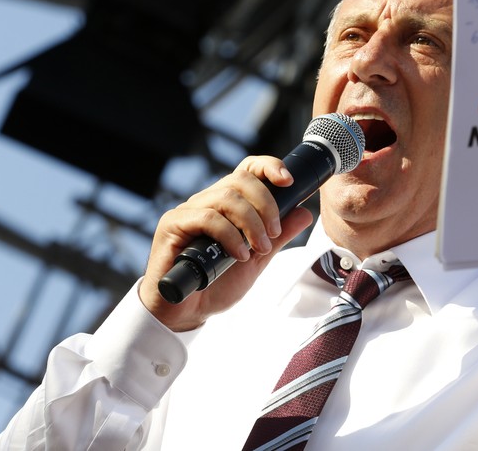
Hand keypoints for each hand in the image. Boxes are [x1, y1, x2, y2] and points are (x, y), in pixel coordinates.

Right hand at [139, 157, 313, 330]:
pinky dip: (229, 235)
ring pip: (226, 196)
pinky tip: (239, 255)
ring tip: (259, 249)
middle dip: (266, 204)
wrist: (186, 312)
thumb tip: (305, 213)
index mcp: (227, 204)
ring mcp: (188, 211)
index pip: (247, 170)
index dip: (269, 166)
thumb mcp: (257, 259)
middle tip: (274, 233)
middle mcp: (207, 201)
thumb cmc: (217, 283)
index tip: (289, 181)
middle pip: (241, 179)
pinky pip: (207, 217)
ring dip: (251, 223)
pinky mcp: (172, 224)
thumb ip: (278, 237)